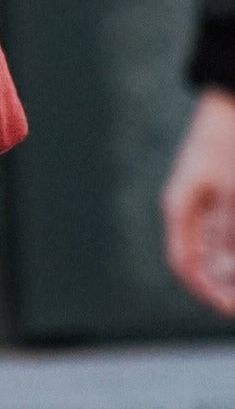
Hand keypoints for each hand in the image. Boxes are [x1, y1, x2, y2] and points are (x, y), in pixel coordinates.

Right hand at [162, 89, 234, 315]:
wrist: (231, 98)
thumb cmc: (228, 139)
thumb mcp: (233, 188)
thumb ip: (232, 230)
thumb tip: (230, 269)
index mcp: (179, 208)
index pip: (185, 266)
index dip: (207, 294)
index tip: (230, 310)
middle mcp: (189, 210)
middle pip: (203, 263)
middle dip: (225, 284)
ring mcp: (206, 204)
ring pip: (219, 250)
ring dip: (232, 268)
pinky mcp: (223, 197)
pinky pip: (226, 233)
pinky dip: (234, 249)